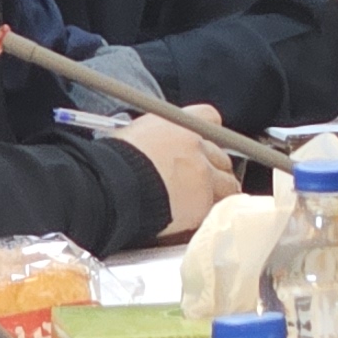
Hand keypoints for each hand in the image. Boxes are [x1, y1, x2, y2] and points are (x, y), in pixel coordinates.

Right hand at [117, 109, 241, 239]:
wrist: (110, 188)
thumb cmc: (110, 163)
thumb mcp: (130, 136)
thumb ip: (155, 138)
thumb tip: (154, 147)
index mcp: (178, 124)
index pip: (209, 118)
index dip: (206, 134)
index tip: (202, 145)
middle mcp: (196, 146)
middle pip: (221, 156)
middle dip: (213, 168)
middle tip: (197, 181)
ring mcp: (203, 175)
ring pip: (227, 184)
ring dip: (218, 193)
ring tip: (200, 204)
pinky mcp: (202, 203)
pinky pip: (216, 209)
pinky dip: (208, 214)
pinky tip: (193, 219)